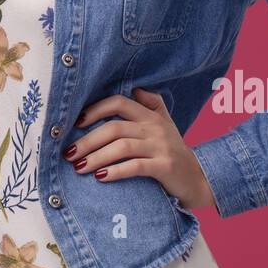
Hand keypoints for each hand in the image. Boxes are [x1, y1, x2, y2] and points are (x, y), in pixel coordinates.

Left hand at [64, 88, 215, 211]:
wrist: (198, 179)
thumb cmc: (172, 151)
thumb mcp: (164, 123)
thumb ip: (150, 104)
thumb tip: (133, 88)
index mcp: (150, 114)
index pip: (119, 102)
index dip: (95, 110)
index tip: (76, 123)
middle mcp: (155, 127)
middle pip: (114, 127)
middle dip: (88, 140)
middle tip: (69, 153)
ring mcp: (161, 147)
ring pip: (122, 146)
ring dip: (96, 157)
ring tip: (79, 167)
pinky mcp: (165, 167)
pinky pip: (135, 166)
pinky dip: (115, 171)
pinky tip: (100, 177)